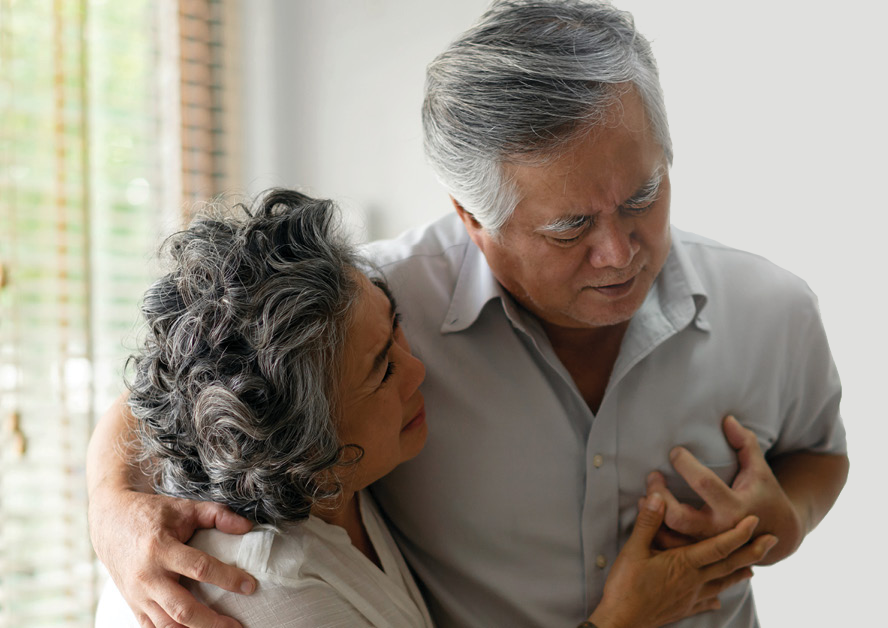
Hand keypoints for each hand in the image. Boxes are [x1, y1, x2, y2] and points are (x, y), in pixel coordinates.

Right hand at [89, 486, 254, 627]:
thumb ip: (217, 515)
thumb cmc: (151, 514)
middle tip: (238, 626)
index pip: (199, 568)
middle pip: (182, 608)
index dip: (227, 578)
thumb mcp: (184, 508)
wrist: (110, 522)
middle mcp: (147, 576)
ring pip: (167, 625)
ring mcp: (138, 595)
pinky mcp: (133, 605)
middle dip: (212, 622)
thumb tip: (247, 527)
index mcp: (160, 548)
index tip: (250, 586)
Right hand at [587, 494, 775, 627]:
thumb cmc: (626, 586)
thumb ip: (648, 522)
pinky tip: (718, 600)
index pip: (718, 546)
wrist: (622, 622)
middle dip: (752, 551)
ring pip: (721, 584)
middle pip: (729, 565)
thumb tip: (657, 496)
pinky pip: (705, 602)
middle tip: (773, 540)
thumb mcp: (633, 550)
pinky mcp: (682, 609)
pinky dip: (715, 598)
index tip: (755, 521)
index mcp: (684, 564)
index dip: (738, 533)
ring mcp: (690, 597)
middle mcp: (693, 580)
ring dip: (738, 574)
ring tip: (753, 569)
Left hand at [647, 415, 803, 564]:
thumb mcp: (760, 468)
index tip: (674, 451)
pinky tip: (649, 511)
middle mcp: (720, 529)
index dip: (686, 465)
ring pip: (670, 536)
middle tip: (652, 476)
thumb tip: (727, 419)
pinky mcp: (699, 551)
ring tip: (644, 495)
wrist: (777, 533)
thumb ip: (745, 443)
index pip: (704, 484)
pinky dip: (657, 530)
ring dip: (652, 515)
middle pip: (679, 517)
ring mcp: (708, 544)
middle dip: (660, 495)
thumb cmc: (764, 493)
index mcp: (735, 507)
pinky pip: (671, 545)